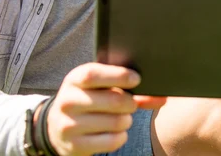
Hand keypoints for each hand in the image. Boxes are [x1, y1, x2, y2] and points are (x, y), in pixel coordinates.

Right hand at [43, 63, 166, 155]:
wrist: (58, 127)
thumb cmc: (90, 100)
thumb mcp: (102, 88)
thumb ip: (131, 89)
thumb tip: (162, 97)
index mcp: (74, 80)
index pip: (94, 75)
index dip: (119, 76)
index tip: (137, 79)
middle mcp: (68, 101)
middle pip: (112, 100)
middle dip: (130, 103)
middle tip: (131, 105)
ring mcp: (68, 124)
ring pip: (116, 122)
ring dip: (126, 120)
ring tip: (121, 118)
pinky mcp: (74, 145)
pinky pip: (111, 140)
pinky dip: (121, 136)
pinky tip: (115, 132)